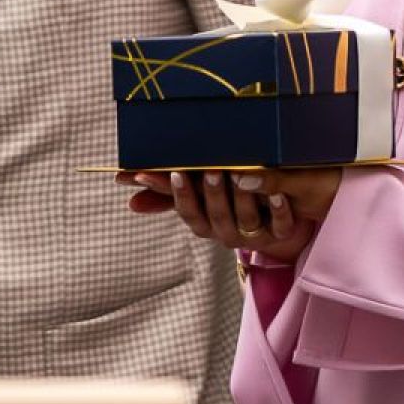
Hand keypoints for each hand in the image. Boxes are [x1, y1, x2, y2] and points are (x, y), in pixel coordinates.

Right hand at [117, 167, 337, 265]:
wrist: (277, 223)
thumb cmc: (229, 203)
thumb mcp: (197, 197)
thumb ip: (164, 192)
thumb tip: (120, 183)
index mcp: (207, 223)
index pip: (190, 213)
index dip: (183, 196)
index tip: (178, 172)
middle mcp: (228, 233)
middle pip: (217, 217)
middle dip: (212, 194)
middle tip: (211, 169)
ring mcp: (256, 234)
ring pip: (247, 219)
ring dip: (244, 196)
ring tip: (243, 173)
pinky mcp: (282, 233)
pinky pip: (281, 225)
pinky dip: (278, 210)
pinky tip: (276, 193)